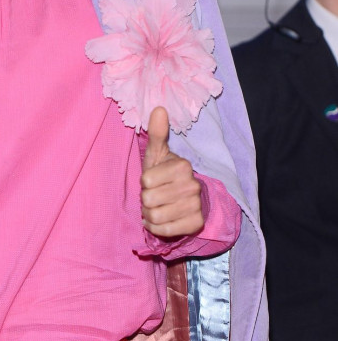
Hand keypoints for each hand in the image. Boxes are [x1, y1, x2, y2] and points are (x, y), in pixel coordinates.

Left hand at [141, 106, 203, 237]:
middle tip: (154, 196)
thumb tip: (159, 108)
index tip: (153, 181)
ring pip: (155, 217)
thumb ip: (156, 133)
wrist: (185, 198)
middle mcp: (192, 185)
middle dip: (145, 201)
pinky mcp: (196, 223)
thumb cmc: (165, 174)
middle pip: (149, 199)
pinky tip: (162, 220)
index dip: (145, 183)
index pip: (146, 180)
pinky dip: (157, 228)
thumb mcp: (157, 154)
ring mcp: (196, 205)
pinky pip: (165, 231)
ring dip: (150, 215)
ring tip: (157, 208)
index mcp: (183, 166)